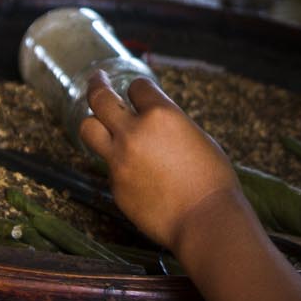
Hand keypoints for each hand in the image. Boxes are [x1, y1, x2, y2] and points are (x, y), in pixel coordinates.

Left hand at [75, 72, 241, 255]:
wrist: (204, 220)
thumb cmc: (212, 180)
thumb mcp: (198, 138)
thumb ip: (170, 126)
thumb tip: (155, 123)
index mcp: (162, 115)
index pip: (137, 87)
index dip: (139, 89)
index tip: (139, 91)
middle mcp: (134, 133)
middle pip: (100, 99)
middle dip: (97, 84)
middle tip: (97, 79)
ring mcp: (119, 160)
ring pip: (88, 129)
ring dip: (94, 123)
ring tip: (98, 122)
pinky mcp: (115, 186)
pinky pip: (108, 166)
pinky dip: (118, 164)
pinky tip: (135, 173)